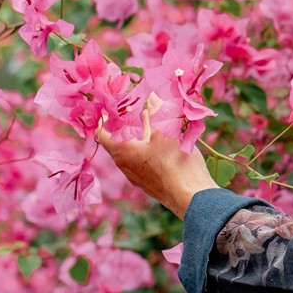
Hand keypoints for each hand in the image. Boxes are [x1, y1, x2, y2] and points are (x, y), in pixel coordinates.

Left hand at [97, 94, 218, 218]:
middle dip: (124, 123)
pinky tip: (160, 139)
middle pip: (117, 141)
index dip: (104, 117)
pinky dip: (146, 145)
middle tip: (131, 107)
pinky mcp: (149, 181)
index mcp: (121, 152)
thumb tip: (152, 96)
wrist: (190, 196)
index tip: (110, 106)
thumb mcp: (167, 132)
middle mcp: (124, 165)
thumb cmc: (174, 162)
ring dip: (137, 133)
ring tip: (147, 118)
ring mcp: (137, 176)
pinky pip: (141, 160)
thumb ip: (157, 113)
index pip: (101, 133)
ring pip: (131, 150)